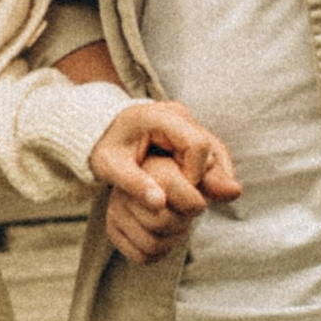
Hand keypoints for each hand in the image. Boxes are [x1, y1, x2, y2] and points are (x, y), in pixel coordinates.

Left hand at [90, 101, 240, 265]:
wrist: (103, 127)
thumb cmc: (105, 146)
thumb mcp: (110, 166)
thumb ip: (134, 183)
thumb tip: (160, 205)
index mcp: (160, 117)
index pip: (196, 145)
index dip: (194, 174)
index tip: (177, 193)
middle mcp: (180, 115)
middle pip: (212, 148)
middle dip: (207, 179)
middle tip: (192, 203)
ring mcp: (188, 122)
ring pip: (217, 151)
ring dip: (215, 177)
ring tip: (209, 198)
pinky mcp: (191, 133)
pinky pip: (213, 153)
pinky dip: (214, 174)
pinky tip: (211, 192)